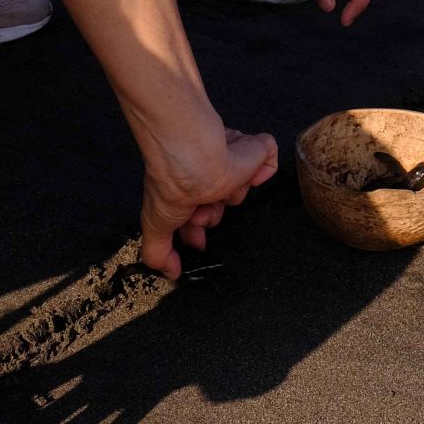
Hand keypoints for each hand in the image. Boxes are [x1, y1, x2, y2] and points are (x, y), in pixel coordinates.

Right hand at [138, 111, 277, 280]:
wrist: (196, 156)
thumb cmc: (174, 181)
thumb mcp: (156, 225)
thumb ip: (158, 252)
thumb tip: (171, 274)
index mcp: (191, 188)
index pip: (205, 211)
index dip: (204, 224)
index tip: (200, 240)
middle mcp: (211, 172)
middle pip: (226, 200)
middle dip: (217, 209)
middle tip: (205, 205)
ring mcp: (232, 158)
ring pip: (245, 185)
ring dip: (234, 188)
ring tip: (220, 182)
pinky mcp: (253, 149)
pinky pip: (268, 160)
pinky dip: (262, 168)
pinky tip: (248, 171)